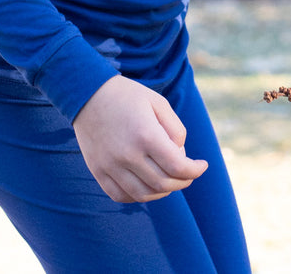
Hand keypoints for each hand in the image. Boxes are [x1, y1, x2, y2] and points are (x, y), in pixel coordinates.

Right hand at [72, 75, 208, 202]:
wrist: (88, 94)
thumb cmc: (129, 96)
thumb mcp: (159, 103)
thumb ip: (175, 130)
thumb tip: (181, 155)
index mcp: (146, 135)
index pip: (178, 167)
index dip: (195, 171)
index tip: (202, 166)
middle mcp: (127, 155)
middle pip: (163, 184)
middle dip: (183, 182)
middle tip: (189, 174)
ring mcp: (110, 166)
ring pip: (143, 194)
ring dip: (162, 192)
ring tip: (170, 181)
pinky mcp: (97, 171)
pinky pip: (120, 196)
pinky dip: (138, 196)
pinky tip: (147, 186)